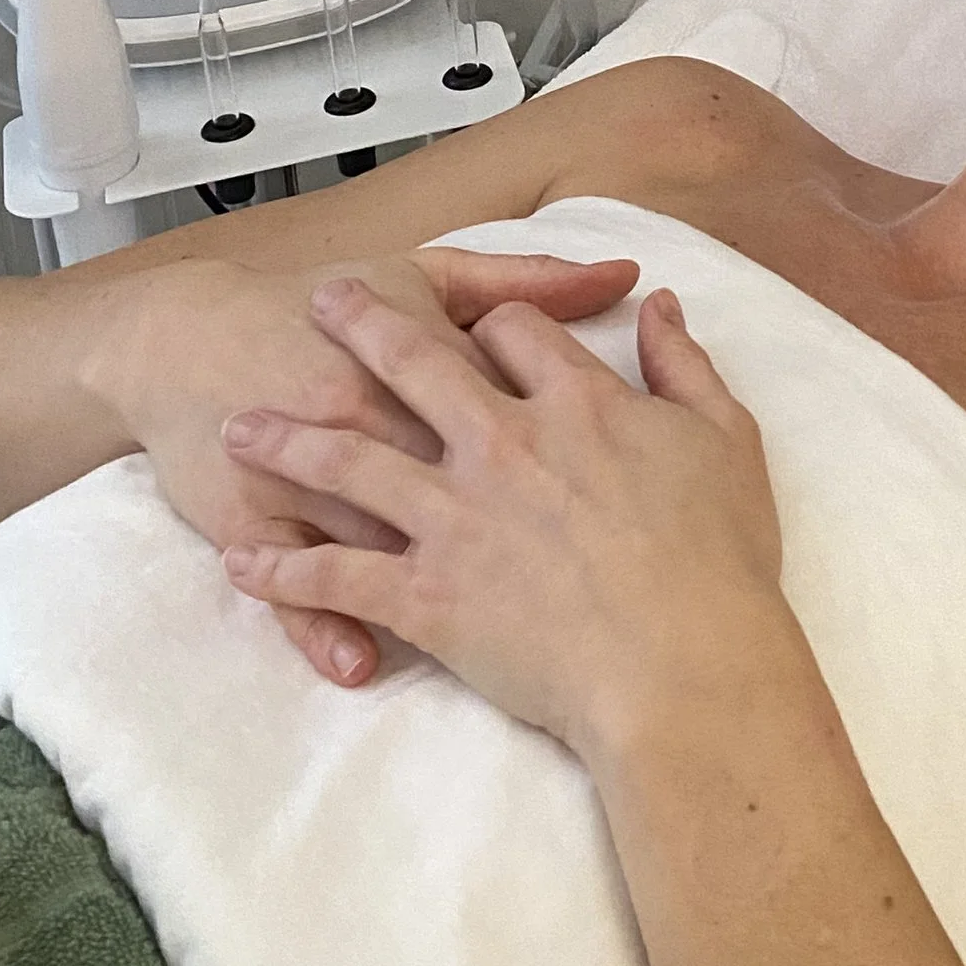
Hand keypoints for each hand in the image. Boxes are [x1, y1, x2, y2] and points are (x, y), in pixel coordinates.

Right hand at [88, 248, 637, 689]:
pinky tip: (361, 665)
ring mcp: (318, 477)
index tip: (631, 487)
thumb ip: (527, 279)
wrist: (187, 337)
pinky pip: (302, 581)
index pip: (527, 404)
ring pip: (383, 539)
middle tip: (582, 576)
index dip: (581, 446)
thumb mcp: (426, 276)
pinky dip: (329, 625)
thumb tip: (630, 275)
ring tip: (488, 645)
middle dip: (527, 528)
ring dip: (433, 589)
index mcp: (435, 360)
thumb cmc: (325, 306)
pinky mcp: (261, 522)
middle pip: (467, 480)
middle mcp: (380, 417)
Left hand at [220, 278, 794, 771]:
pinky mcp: (428, 594)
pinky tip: (243, 562)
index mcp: (574, 404)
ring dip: (288, 442)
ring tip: (240, 425)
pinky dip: (284, 571)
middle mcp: (502, 443)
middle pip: (413, 366)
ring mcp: (456, 518)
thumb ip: (687, 365)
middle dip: (361, 327)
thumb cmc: (718, 556)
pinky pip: (336, 577)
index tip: (472, 320)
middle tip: (317, 301)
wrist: (681, 663)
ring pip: (349, 463)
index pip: (516, 332)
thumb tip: (664, 304)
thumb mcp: (726, 438)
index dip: (490, 318)